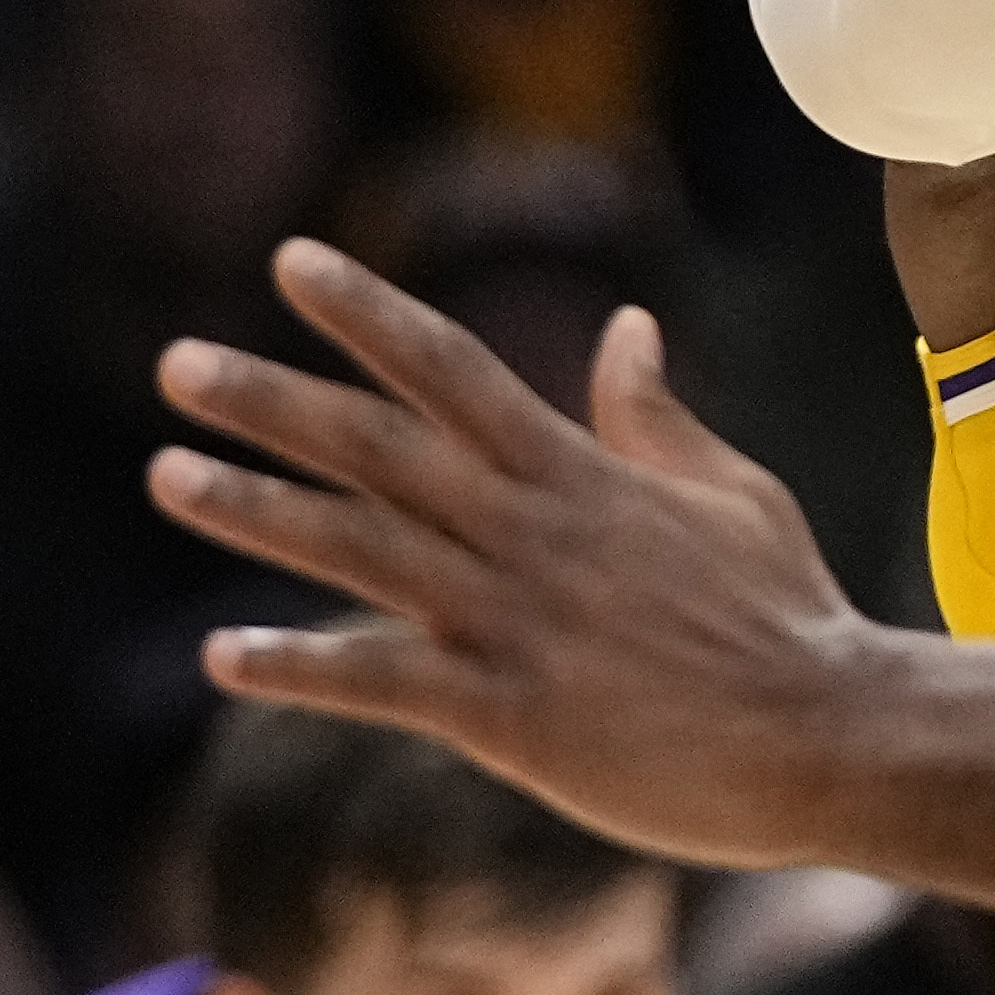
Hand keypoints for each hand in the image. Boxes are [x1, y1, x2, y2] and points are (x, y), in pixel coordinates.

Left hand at [142, 239, 884, 868]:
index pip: (453, 371)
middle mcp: (533, 533)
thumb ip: (657, 417)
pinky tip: (224, 654)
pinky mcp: (509, 716)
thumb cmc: (789, 613)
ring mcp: (516, 622)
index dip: (369, 313)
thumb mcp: (733, 493)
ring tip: (168, 473)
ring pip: (359, 550)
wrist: (825, 731)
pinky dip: (299, 666)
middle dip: (273, 401)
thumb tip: (627, 329)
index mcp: (583, 474)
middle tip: (177, 364)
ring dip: (256, 509)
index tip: (294, 263)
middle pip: (380, 448)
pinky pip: (382, 682)